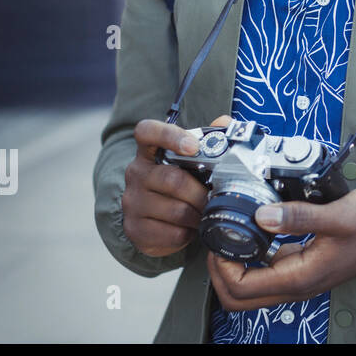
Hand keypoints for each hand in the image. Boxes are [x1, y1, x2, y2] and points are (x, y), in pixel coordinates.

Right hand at [122, 115, 230, 256]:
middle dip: (200, 192)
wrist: (157, 222)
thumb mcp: (193, 162)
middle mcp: (135, 173)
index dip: (169, 136)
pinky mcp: (134, 229)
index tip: (193, 146)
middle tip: (214, 198)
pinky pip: (171, 233)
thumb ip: (210, 139)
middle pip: (172, 179)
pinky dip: (188, 233)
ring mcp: (132, 202)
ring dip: (197, 214)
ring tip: (204, 214)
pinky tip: (190, 229)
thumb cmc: (180, 184)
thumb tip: (224, 121)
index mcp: (149, 151)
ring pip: (175, 210)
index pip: (147, 132)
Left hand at [207, 188, 355, 310]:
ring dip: (233, 269)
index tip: (219, 240)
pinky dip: (251, 260)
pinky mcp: (303, 269)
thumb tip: (262, 215)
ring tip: (232, 236)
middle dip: (219, 274)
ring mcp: (300, 280)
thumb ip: (299, 216)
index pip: (243, 288)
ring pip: (251, 290)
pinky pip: (266, 274)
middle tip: (218, 243)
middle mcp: (297, 285)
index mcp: (301, 276)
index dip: (221, 267)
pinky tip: (255, 233)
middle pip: (239, 299)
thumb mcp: (338, 214)